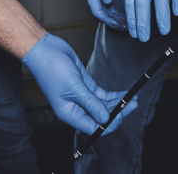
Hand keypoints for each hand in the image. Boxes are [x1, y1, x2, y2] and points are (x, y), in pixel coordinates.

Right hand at [22, 32, 136, 134]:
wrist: (43, 49)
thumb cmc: (52, 68)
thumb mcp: (74, 88)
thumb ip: (91, 104)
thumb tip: (106, 119)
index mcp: (70, 114)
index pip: (94, 127)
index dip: (109, 124)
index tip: (122, 114)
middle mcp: (76, 107)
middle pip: (100, 116)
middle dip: (118, 112)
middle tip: (133, 104)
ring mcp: (81, 96)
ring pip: (102, 105)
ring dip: (117, 103)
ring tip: (133, 98)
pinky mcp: (84, 84)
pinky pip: (101, 95)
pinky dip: (112, 95)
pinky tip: (123, 93)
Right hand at [79, 0, 125, 28]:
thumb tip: (107, 1)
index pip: (97, 11)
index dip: (108, 20)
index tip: (118, 24)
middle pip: (102, 15)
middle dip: (113, 22)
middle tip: (127, 27)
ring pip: (106, 12)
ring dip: (116, 19)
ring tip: (128, 24)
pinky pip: (109, 6)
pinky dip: (116, 12)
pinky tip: (125, 14)